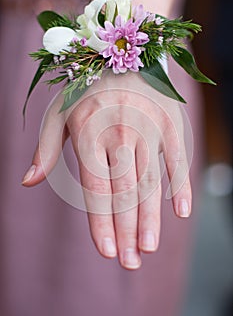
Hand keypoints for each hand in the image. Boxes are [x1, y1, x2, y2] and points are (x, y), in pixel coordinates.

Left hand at [22, 71, 191, 269]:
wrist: (121, 57)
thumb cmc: (86, 90)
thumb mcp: (57, 113)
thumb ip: (45, 148)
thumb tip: (28, 182)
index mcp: (90, 135)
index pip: (96, 191)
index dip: (101, 224)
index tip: (107, 253)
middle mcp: (120, 135)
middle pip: (125, 193)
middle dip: (127, 232)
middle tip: (130, 263)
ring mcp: (148, 129)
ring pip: (151, 182)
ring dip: (151, 219)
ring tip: (149, 248)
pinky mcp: (170, 125)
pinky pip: (177, 160)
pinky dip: (180, 186)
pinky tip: (181, 213)